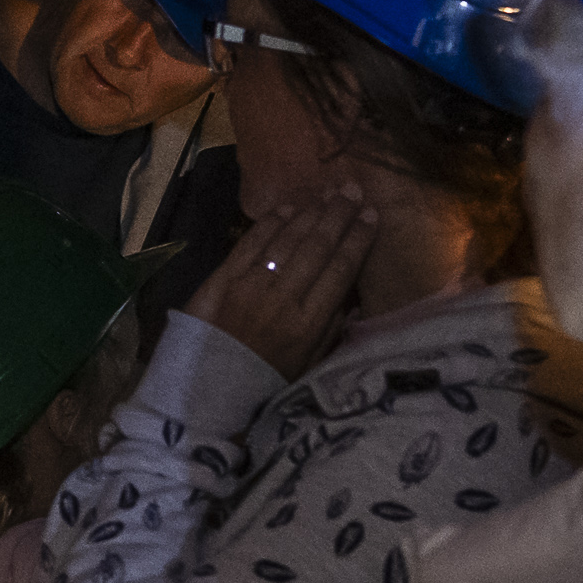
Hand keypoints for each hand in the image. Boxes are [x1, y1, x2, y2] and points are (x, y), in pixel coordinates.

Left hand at [187, 164, 387, 376]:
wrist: (210, 392)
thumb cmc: (266, 380)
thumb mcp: (311, 363)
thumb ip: (333, 324)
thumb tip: (354, 288)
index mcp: (310, 322)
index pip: (341, 270)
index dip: (358, 239)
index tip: (372, 216)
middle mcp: (284, 298)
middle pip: (317, 246)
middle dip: (338, 215)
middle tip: (353, 190)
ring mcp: (251, 285)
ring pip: (287, 239)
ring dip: (310, 212)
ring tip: (327, 193)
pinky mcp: (224, 279)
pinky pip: (252, 242)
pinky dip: (271, 222)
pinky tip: (289, 207)